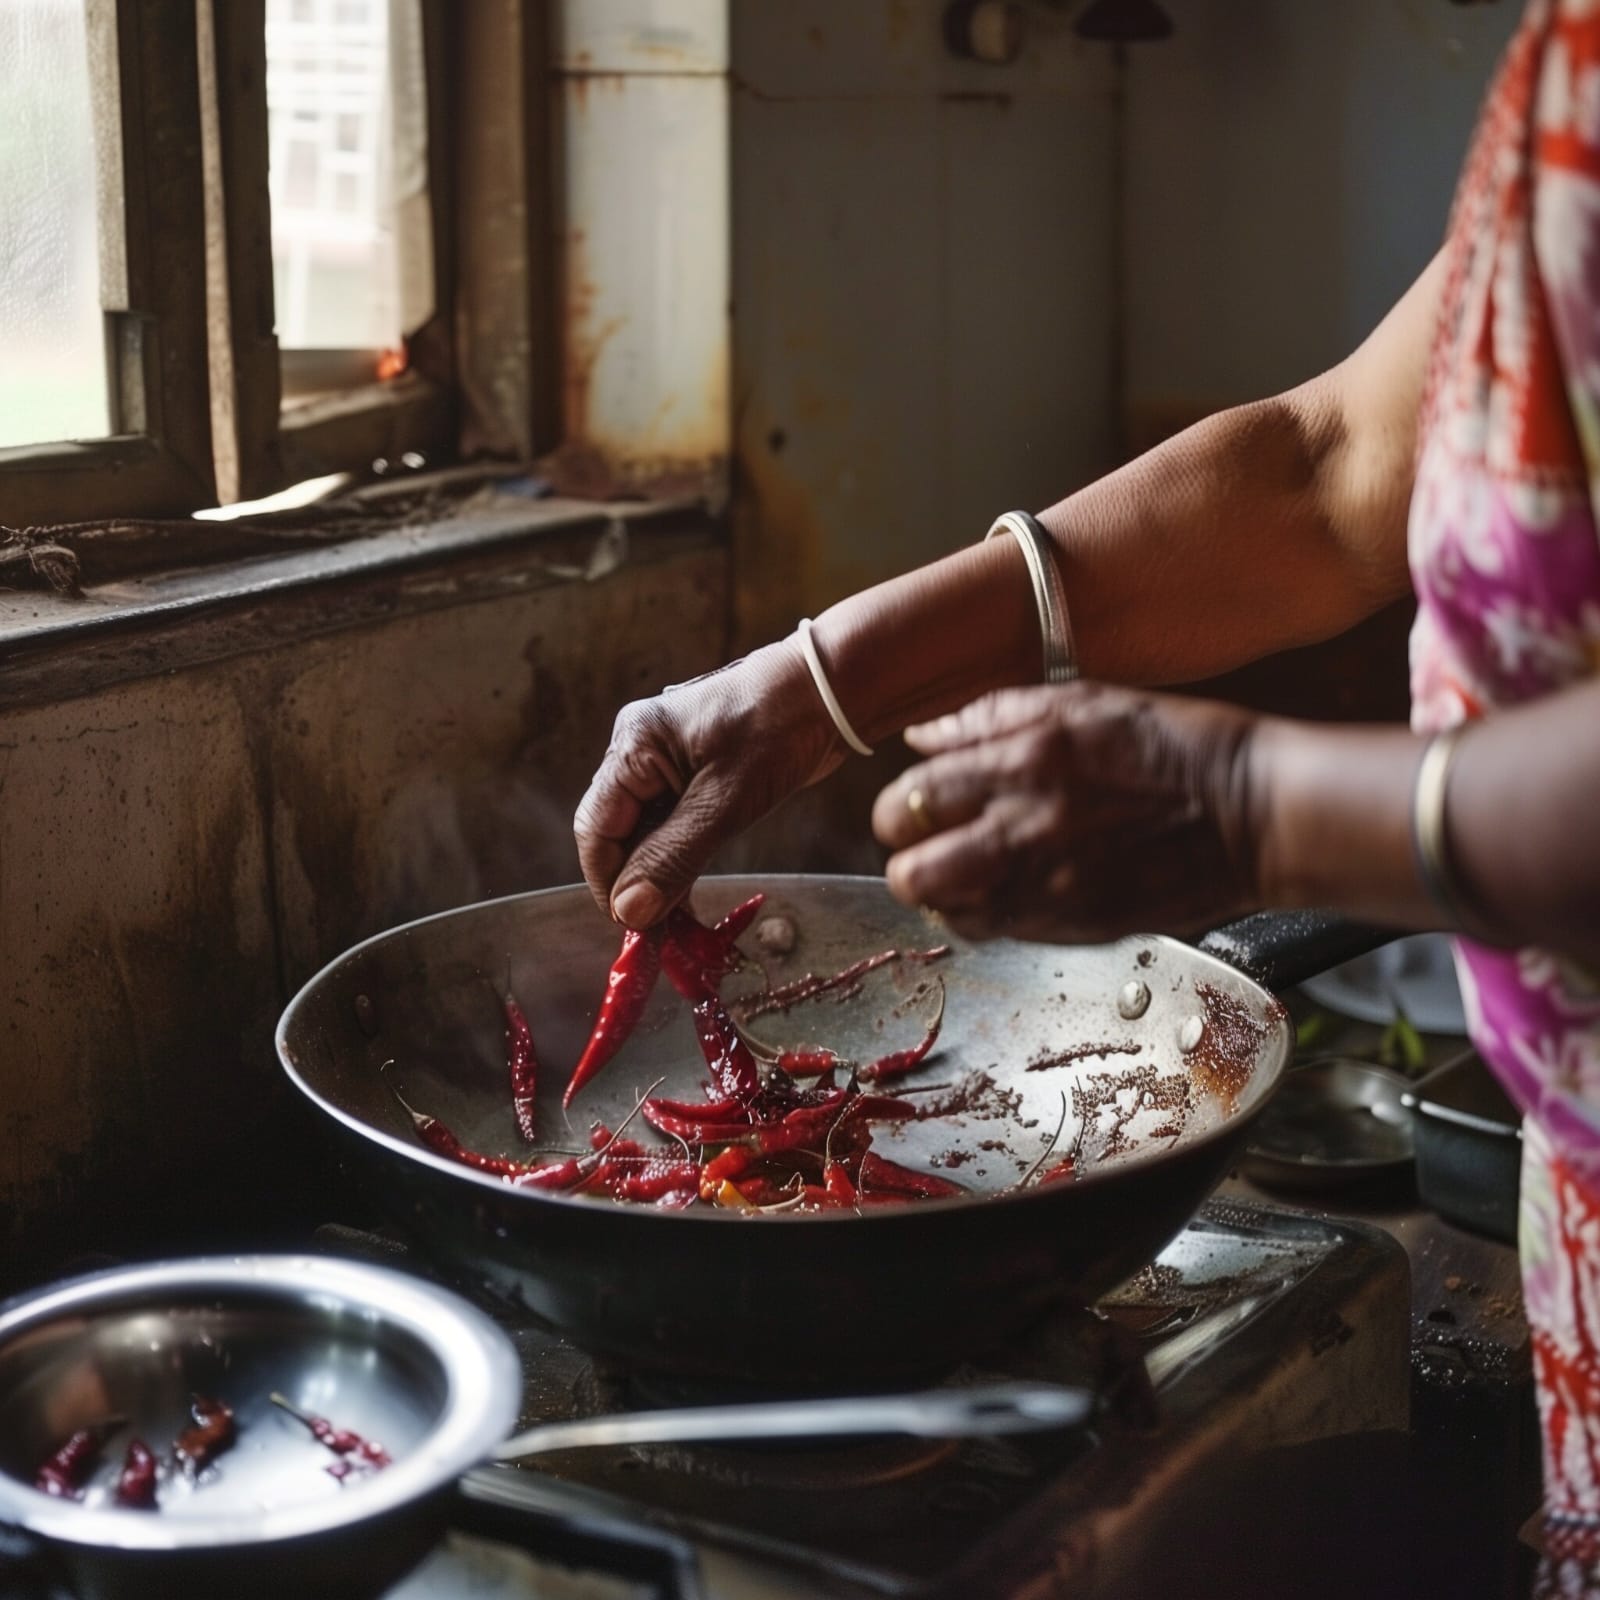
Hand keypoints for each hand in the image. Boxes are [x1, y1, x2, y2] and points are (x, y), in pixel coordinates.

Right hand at [575, 639, 844, 926]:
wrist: (832, 692)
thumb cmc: (780, 730)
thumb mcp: (725, 800)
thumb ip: (672, 856)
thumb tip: (629, 910)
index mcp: (635, 745)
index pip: (596, 828)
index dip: (608, 882)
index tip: (633, 927)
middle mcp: (640, 752)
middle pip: (615, 832)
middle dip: (632, 882)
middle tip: (660, 934)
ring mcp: (666, 763)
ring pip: (643, 832)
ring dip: (656, 875)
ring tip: (677, 923)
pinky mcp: (694, 775)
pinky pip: (670, 825)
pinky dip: (676, 858)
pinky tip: (688, 891)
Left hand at [872, 683, 1260, 942]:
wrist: (1255, 814)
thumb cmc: (1175, 748)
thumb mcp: (1084, 701)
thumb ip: (992, 715)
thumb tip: (921, 734)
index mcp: (1023, 759)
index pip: (911, 797)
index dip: (901, 807)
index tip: (917, 804)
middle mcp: (1025, 827)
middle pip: (911, 868)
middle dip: (907, 857)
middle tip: (928, 846)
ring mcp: (1047, 885)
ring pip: (945, 910)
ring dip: (941, 893)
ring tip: (964, 872)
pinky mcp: (1072, 927)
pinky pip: (993, 933)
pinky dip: (983, 916)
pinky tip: (1007, 891)